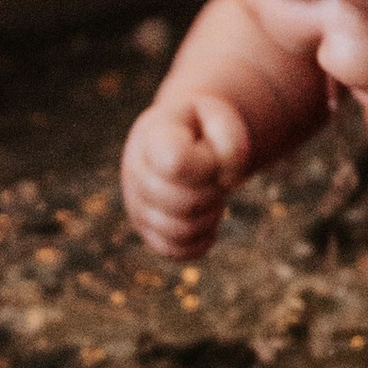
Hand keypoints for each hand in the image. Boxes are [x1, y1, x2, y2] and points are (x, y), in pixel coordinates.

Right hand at [121, 91, 251, 261]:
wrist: (178, 135)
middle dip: (213, 191)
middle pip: (184, 202)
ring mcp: (138, 205)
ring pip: (181, 231)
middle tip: (215, 175)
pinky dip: (201, 238)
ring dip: (209, 215)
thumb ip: (231, 141)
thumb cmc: (202, 127)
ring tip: (210, 193)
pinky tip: (206, 214)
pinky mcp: (147, 231)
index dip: (207, 165)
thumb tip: (229, 180)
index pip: (176, 162)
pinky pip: (177, 251)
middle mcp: (136, 172)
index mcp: (153, 136)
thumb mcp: (220, 116)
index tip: (211, 153)